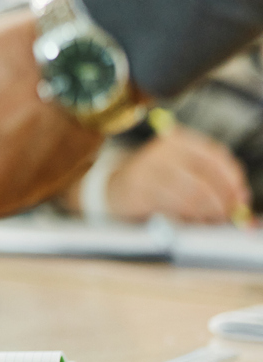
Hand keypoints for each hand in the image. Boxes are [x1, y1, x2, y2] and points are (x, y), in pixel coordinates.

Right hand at [102, 126, 251, 223]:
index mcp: (179, 140)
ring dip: (208, 211)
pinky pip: (174, 205)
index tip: (242, 197)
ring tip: (214, 220)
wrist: (118, 188)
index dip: (232, 178)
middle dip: (223, 200)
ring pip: (191, 193)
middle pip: (205, 176)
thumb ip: (214, 181)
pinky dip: (191, 217)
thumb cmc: (161, 180)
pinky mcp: (139, 189)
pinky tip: (196, 221)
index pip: (215, 155)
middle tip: (231, 215)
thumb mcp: (186, 171)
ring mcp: (148, 169)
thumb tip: (243, 200)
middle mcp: (162, 150)